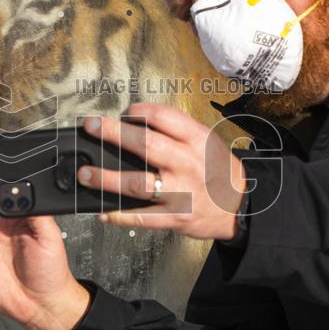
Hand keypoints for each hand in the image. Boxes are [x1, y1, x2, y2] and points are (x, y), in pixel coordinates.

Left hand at [77, 102, 246, 240]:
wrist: (242, 206)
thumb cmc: (219, 171)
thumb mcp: (206, 142)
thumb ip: (175, 133)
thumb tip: (133, 126)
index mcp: (197, 139)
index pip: (162, 116)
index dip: (136, 111)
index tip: (123, 114)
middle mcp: (188, 163)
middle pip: (145, 144)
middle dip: (112, 133)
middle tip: (90, 127)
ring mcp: (181, 192)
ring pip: (137, 183)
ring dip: (106, 178)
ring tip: (86, 174)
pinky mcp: (176, 217)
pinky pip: (142, 217)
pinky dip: (119, 216)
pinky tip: (103, 212)